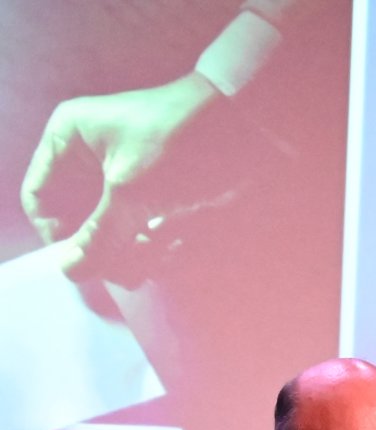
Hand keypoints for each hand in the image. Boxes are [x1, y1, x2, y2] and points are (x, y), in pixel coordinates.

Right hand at [20, 73, 236, 281]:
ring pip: (112, 236)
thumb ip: (99, 235)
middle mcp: (92, 160)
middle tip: (131, 265)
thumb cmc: (182, 142)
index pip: (41, 198)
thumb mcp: (132, 191)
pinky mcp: (157, 199)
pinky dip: (157, 249)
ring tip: (161, 250)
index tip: (86, 260)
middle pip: (78, 224)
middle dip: (104, 249)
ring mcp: (125, 182)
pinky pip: (143, 236)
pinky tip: (178, 246)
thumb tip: (72, 270)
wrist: (250, 128)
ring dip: (134, 254)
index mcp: (70, 141)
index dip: (58, 235)